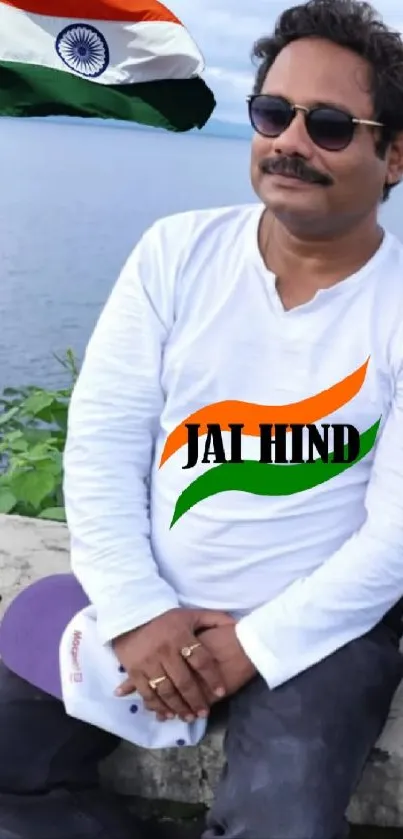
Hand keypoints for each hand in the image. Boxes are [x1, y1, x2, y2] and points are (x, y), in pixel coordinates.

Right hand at [117, 623, 255, 715]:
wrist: (130, 616)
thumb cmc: (165, 618)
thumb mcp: (190, 614)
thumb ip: (213, 618)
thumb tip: (235, 624)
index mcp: (180, 636)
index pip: (201, 660)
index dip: (212, 677)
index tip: (221, 691)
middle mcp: (164, 650)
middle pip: (184, 681)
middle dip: (196, 699)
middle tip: (205, 713)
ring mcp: (148, 662)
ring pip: (166, 691)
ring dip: (178, 707)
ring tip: (189, 717)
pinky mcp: (134, 671)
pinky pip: (147, 693)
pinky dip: (158, 706)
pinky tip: (167, 714)